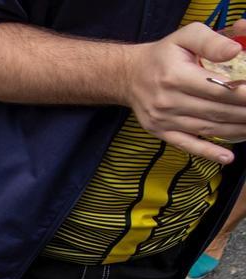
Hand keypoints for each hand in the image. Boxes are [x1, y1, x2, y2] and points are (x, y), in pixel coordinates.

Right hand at [124, 22, 245, 162]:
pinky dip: (209, 153)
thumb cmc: (163, 55)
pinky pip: (187, 145)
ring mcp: (164, 120)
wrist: (128, 76)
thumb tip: (236, 52)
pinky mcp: (161, 131)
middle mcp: (168, 101)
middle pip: (216, 110)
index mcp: (175, 76)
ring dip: (235, 130)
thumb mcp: (185, 37)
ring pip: (207, 128)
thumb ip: (212, 42)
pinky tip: (228, 157)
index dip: (243, 94)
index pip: (217, 88)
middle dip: (244, 112)